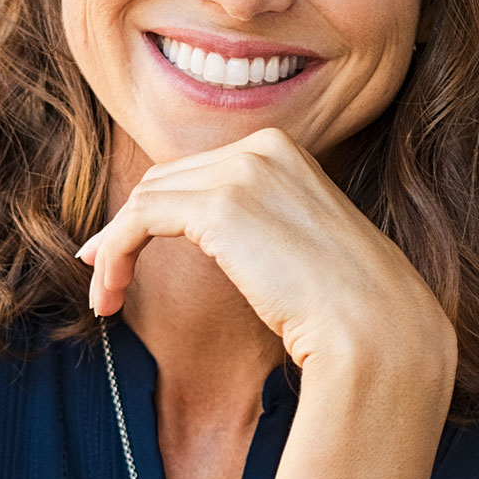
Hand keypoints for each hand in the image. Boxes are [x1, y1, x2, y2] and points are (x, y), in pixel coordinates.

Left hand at [75, 127, 454, 376]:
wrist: (375, 331)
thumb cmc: (346, 305)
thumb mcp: (298, 244)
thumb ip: (255, 224)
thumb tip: (204, 234)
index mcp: (284, 149)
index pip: (196, 172)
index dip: (152, 211)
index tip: (121, 252)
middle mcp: (261, 147)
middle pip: (165, 181)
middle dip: (125, 227)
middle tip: (102, 276)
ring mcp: (241, 171)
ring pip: (145, 200)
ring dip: (113, 250)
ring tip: (104, 298)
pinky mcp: (218, 206)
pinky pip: (138, 221)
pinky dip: (114, 254)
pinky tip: (108, 294)